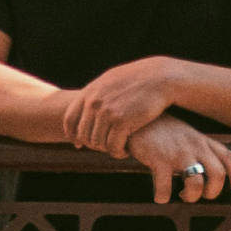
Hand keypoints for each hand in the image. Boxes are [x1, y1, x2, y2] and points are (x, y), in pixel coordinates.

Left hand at [66, 54, 189, 155]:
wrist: (160, 78)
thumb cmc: (138, 80)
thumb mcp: (112, 80)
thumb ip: (97, 94)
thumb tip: (87, 104)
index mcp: (90, 92)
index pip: (69, 119)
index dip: (72, 135)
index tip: (79, 144)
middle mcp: (94, 102)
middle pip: (84, 135)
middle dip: (94, 145)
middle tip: (107, 147)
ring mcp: (107, 112)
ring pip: (98, 143)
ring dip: (108, 150)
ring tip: (119, 148)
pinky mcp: (122, 121)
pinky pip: (113, 146)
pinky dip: (118, 152)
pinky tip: (126, 151)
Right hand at [128, 113, 230, 203]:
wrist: (135, 117)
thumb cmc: (161, 131)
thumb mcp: (187, 135)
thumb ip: (200, 149)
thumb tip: (207, 174)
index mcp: (203, 141)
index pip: (228, 158)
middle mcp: (194, 146)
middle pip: (218, 175)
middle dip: (212, 192)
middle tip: (200, 195)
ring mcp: (177, 152)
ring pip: (196, 184)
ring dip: (191, 197)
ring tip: (181, 195)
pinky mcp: (159, 159)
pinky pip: (165, 187)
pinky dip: (162, 197)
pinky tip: (159, 196)